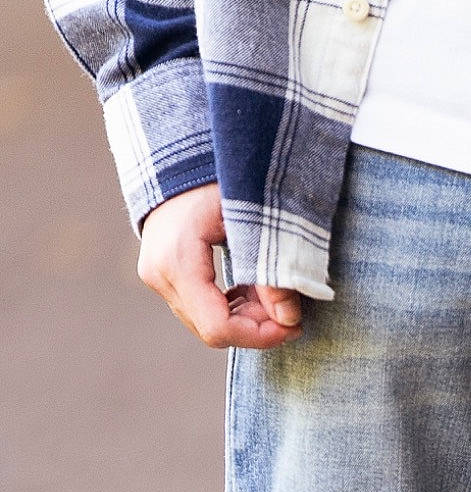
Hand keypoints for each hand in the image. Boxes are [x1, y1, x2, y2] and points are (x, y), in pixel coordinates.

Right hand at [139, 184, 301, 348]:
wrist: (181, 154)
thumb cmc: (220, 176)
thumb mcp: (253, 217)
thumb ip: (272, 268)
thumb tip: (289, 319)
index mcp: (177, 260)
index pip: (218, 327)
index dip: (259, 336)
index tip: (293, 326)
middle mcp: (158, 274)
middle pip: (213, 331)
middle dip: (257, 326)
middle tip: (288, 306)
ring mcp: (156, 277)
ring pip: (208, 324)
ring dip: (247, 317)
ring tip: (273, 292)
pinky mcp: (162, 276)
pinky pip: (201, 310)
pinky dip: (233, 307)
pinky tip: (254, 290)